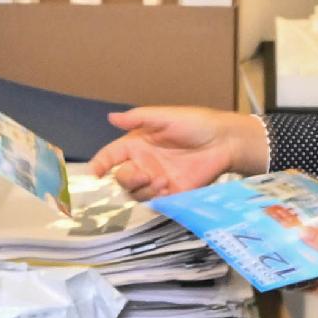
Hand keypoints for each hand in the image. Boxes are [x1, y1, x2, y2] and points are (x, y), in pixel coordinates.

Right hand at [90, 105, 265, 197]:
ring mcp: (156, 179)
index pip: (110, 157)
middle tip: (144, 174)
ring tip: (161, 180)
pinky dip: (155, 196)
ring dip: (142, 188)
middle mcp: (143, 163)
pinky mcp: (170, 193)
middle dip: (127, 179)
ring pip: (134, 192)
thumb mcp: (165, 117)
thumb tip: (111, 117)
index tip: (93, 175)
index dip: (99, 165)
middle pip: (120, 178)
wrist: (224, 141)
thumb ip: (138, 118)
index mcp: (137, 144)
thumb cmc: (195, 123)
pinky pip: (153, 201)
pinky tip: (167, 187)